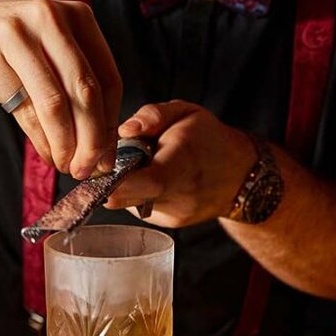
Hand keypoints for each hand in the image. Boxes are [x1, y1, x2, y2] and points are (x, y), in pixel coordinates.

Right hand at [0, 0, 121, 178]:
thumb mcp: (48, 50)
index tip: (109, 153)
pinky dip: (41, 140)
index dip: (111, 122)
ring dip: (66, 144)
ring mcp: (17, 38)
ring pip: (56, 103)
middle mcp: (49, 19)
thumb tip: (102, 144)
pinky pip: (25, 111)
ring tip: (69, 165)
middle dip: (93, 138)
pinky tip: (47, 153)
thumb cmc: (2, 46)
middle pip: (85, 91)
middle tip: (92, 167)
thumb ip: (75, 83)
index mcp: (75, 15)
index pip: (108, 77)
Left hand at [105, 100, 256, 227]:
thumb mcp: (186, 112)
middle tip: (106, 161)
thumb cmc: (209, 138)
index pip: (147, 181)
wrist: (240, 174)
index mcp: (183, 161)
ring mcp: (175, 213)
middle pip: (128, 197)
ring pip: (128, 202)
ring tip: (140, 166)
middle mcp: (180, 194)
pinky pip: (139, 207)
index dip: (116, 180)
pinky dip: (136, 193)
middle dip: (107, 180)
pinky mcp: (169, 223)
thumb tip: (124, 130)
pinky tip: (151, 180)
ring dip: (123, 185)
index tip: (94, 169)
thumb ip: (153, 115)